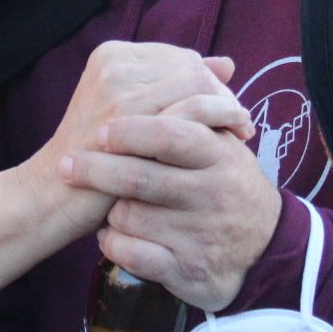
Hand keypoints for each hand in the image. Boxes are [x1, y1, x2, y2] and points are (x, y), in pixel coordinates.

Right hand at [27, 42, 251, 237]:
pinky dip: (219, 119)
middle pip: (190, 67)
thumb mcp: (135, 117)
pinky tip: (233, 138)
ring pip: (195, 83)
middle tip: (241, 121)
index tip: (229, 107)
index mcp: (111, 55)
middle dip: (221, 93)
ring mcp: (117, 86)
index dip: (210, 81)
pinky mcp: (127, 114)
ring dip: (225, 106)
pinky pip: (189, 107)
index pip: (180, 58)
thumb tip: (226, 63)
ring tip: (242, 130)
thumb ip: (174, 87)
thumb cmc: (100, 160)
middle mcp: (113, 63)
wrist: (56, 194)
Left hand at [62, 114, 283, 311]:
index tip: (101, 130)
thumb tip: (189, 61)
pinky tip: (109, 234)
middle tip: (68, 164)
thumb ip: (200, 107)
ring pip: (129, 216)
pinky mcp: (185, 270)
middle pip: (141, 178)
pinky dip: (111, 243)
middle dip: (96, 170)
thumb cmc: (229, 184)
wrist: (264, 247)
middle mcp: (211, 196)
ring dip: (107, 209)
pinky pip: (132, 254)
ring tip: (104, 202)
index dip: (131, 131)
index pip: (171, 136)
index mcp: (220, 156)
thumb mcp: (224, 145)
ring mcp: (198, 235)